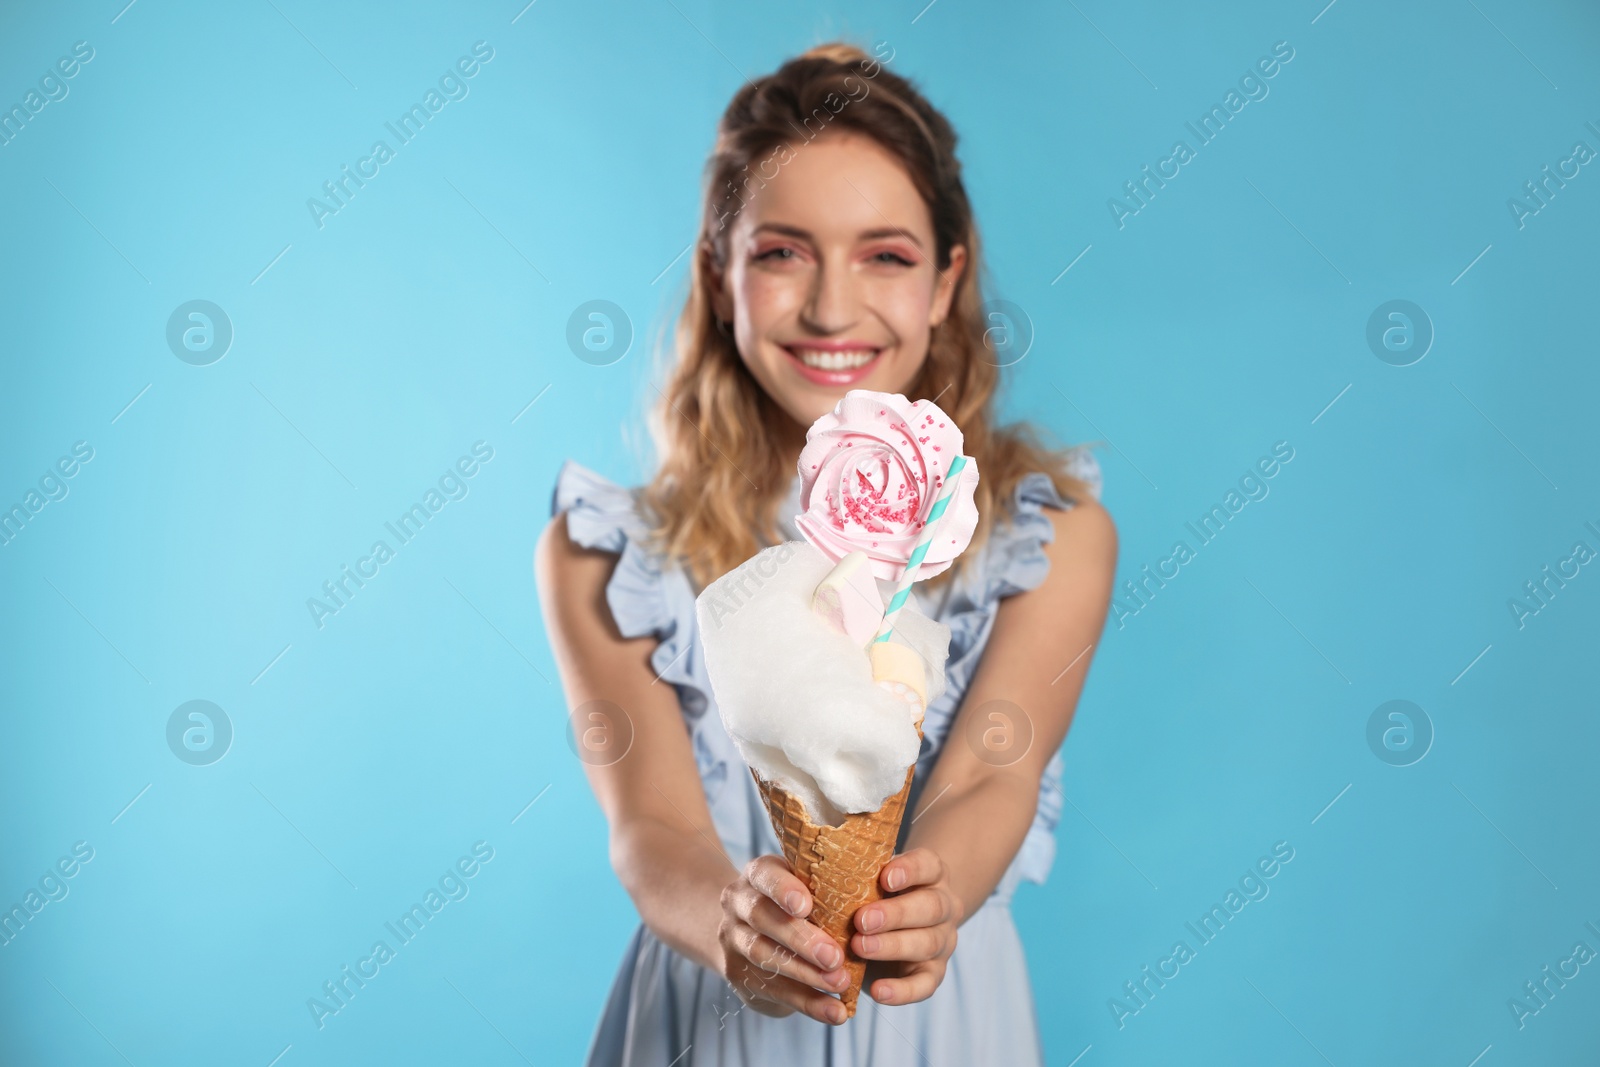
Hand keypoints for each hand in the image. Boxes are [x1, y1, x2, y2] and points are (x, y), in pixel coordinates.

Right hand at [718, 855, 854, 1024]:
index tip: (806, 906)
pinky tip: (835, 1012)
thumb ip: (826, 886)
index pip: (765, 875)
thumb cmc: (791, 902)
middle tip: (834, 956)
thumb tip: (880, 889)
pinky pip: (774, 991)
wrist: (744, 928)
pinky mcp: (740, 975)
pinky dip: (808, 1003)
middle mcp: (739, 903)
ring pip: (764, 956)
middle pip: (763, 918)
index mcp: (757, 875)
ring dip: (806, 974)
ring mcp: (734, 940)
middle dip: (801, 939)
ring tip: (840, 983)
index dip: (783, 890)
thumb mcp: (801, 884)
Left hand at [853, 847, 962, 1005]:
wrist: (901, 925)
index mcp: (930, 875)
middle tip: (861, 921)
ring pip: (928, 943)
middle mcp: (943, 906)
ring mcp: (943, 940)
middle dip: (895, 914)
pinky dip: (902, 991)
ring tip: (860, 949)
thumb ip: (857, 876)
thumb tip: (816, 875)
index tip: (885, 878)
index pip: (928, 865)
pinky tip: (878, 991)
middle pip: (931, 907)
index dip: (909, 871)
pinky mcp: (934, 972)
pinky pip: (925, 984)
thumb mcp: (872, 879)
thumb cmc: (878, 894)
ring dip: (892, 947)